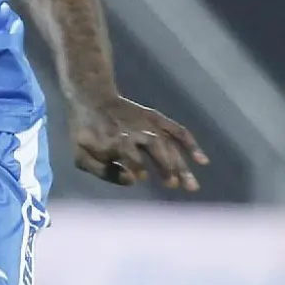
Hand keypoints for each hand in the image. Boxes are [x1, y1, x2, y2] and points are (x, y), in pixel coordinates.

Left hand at [69, 95, 207, 191]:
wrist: (92, 99)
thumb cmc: (85, 135)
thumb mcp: (81, 155)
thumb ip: (102, 171)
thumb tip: (132, 181)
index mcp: (116, 140)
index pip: (131, 156)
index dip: (136, 167)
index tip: (142, 177)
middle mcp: (136, 132)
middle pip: (157, 150)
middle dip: (167, 167)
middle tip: (174, 185)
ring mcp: (149, 125)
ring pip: (170, 145)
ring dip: (181, 164)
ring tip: (190, 185)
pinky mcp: (157, 119)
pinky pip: (178, 131)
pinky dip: (191, 144)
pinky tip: (202, 161)